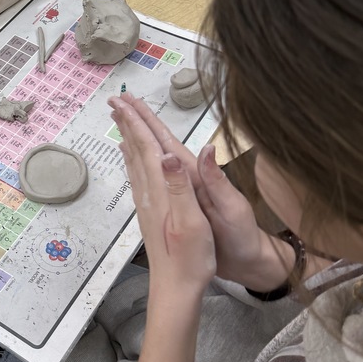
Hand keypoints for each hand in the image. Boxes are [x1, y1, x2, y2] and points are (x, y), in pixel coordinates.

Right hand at [112, 94, 294, 291]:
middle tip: (115, 100)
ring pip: (151, 156)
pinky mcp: (176, 202)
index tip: (127, 100)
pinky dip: (138, 163)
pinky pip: (151, 177)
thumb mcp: (232, 207)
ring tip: (118, 120)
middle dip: (136, 120)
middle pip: (156, 142)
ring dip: (135, 137)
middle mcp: (186, 177)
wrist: (247, 261)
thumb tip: (205, 148)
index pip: (166, 141)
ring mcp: (180, 189)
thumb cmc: (241, 235)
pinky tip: (131, 156)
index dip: (146, 120)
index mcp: (196, 175)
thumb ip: (216, 179)